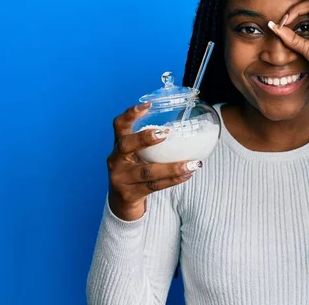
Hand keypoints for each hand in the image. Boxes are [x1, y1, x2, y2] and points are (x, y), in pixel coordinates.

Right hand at [106, 103, 201, 220]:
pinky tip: (187, 175)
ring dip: (172, 167)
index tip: (147, 105)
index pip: (119, 125)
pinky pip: (154, 186)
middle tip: (165, 133)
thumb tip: (187, 127)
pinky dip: (173, 180)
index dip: (130, 114)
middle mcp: (116, 159)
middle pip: (126, 145)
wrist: (122, 202)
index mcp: (119, 145)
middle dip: (144, 138)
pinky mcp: (129, 194)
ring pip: (146, 171)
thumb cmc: (136, 171)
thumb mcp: (138, 155)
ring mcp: (120, 178)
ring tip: (192, 164)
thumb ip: (153, 143)